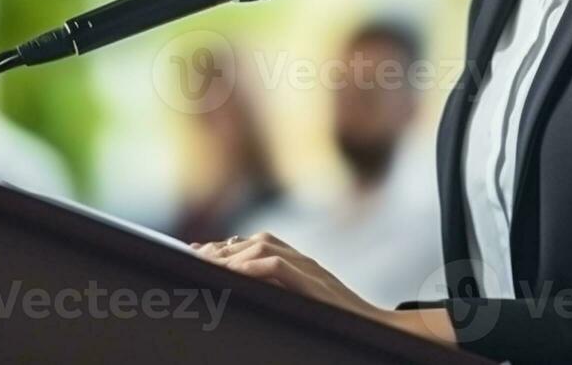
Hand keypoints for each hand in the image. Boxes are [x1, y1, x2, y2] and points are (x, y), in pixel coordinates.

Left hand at [192, 232, 458, 346]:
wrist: (379, 330)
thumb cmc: (342, 322)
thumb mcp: (306, 303)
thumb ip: (281, 290)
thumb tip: (245, 285)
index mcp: (299, 263)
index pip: (254, 243)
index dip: (223, 246)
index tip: (194, 253)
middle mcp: (303, 260)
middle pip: (252, 241)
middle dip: (219, 249)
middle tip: (191, 258)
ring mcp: (310, 268)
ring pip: (261, 247)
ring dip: (230, 254)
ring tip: (205, 265)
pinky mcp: (314, 283)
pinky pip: (278, 266)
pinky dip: (253, 267)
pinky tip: (234, 274)